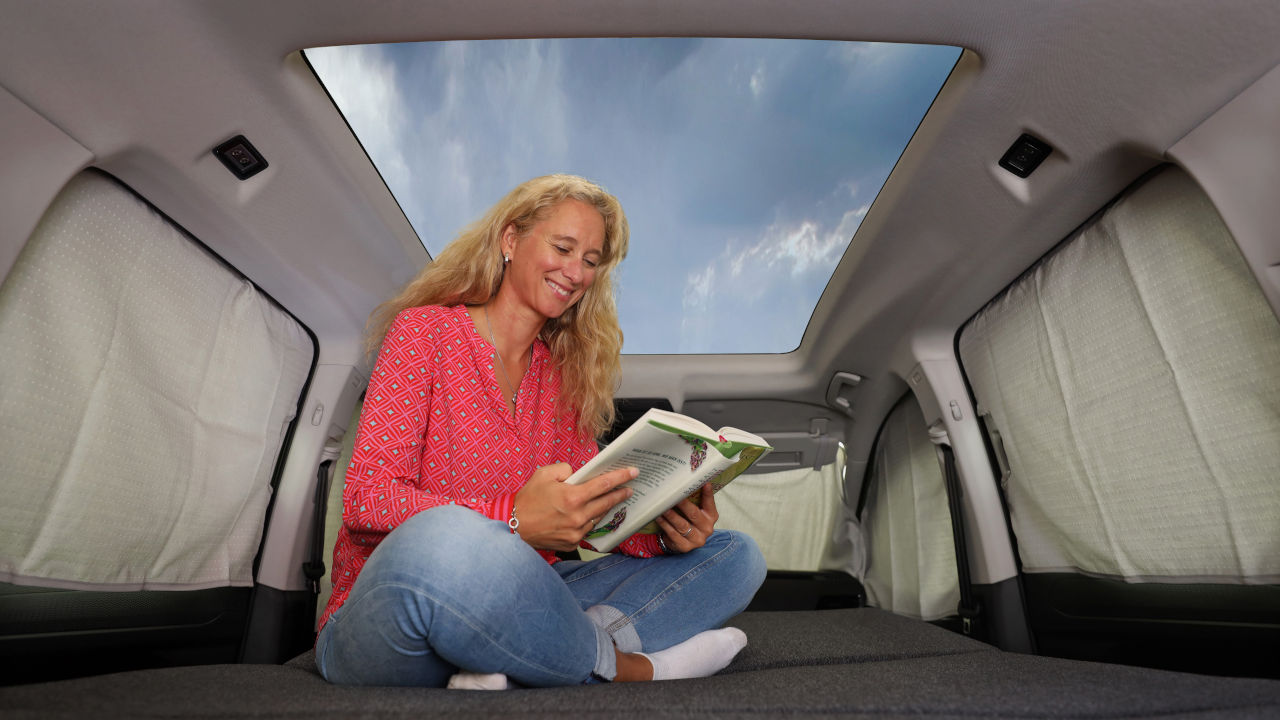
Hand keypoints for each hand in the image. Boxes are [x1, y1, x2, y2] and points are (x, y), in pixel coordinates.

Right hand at [513, 463, 635, 551]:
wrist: (513, 527)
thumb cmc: (527, 501)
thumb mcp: (544, 475)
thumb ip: (565, 469)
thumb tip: (577, 473)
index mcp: (572, 497)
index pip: (604, 485)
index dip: (621, 477)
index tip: (633, 473)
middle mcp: (577, 516)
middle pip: (607, 503)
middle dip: (620, 494)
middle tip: (629, 489)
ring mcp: (576, 532)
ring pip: (597, 518)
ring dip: (604, 509)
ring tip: (610, 501)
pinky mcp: (571, 543)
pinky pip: (586, 530)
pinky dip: (587, 522)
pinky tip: (586, 516)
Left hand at [654, 483, 718, 553]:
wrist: (683, 542)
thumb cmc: (689, 522)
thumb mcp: (696, 512)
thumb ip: (695, 500)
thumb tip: (685, 482)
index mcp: (711, 517)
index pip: (710, 503)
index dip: (707, 494)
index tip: (704, 483)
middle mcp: (706, 528)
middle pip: (693, 514)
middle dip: (682, 504)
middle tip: (672, 494)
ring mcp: (696, 539)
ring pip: (682, 525)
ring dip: (670, 515)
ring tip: (661, 506)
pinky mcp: (685, 546)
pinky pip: (673, 534)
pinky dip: (665, 524)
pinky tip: (658, 517)